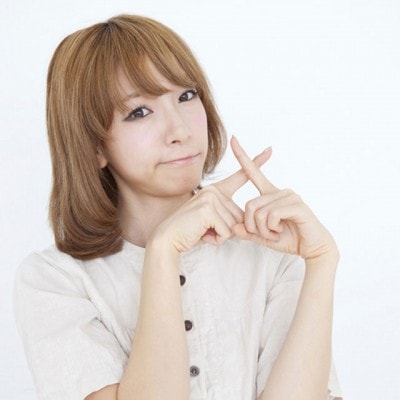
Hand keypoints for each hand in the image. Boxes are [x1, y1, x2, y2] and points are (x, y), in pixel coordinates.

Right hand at [149, 147, 272, 253]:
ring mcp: (211, 198)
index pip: (240, 176)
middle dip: (226, 231)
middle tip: (205, 228)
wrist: (168, 238)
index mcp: (217, 190)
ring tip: (202, 230)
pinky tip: (201, 233)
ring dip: (220, 236)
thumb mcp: (213, 220)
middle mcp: (214, 190)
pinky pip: (226, 232)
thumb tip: (245, 224)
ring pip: (234, 226)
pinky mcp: (208, 209)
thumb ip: (228, 217)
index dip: (256, 163)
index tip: (269, 150)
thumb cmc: (191, 230)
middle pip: (240, 216)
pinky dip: (216, 239)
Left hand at [230, 136, 337, 260]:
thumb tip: (234, 228)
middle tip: (267, 234)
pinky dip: (272, 228)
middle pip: (249, 205)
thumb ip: (249, 232)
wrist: (313, 248)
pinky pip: (272, 215)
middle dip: (253, 226)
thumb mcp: (264, 237)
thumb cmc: (290, 239)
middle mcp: (279, 191)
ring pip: (259, 212)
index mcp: (270, 194)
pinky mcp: (297, 205)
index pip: (253, 172)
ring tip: (276, 233)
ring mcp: (289, 196)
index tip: (234, 139)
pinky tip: (281, 230)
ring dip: (263, 230)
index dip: (242, 156)